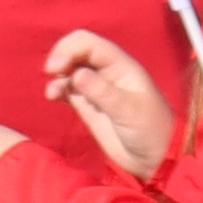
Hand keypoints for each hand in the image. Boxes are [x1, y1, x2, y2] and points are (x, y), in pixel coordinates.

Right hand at [43, 31, 175, 180]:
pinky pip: (67, 88)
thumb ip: (102, 92)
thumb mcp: (128, 111)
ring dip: (57, 74)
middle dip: (60, 56)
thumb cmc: (149, 130)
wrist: (153, 158)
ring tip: (53, 93)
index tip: (56, 67)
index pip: (90, 44)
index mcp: (120, 65)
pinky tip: (52, 96)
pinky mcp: (87, 104)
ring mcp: (95, 87)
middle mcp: (106, 71)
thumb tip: (76, 74)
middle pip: (77, 50)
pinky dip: (57, 88)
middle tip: (50, 72)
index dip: (70, 49)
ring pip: (70, 68)